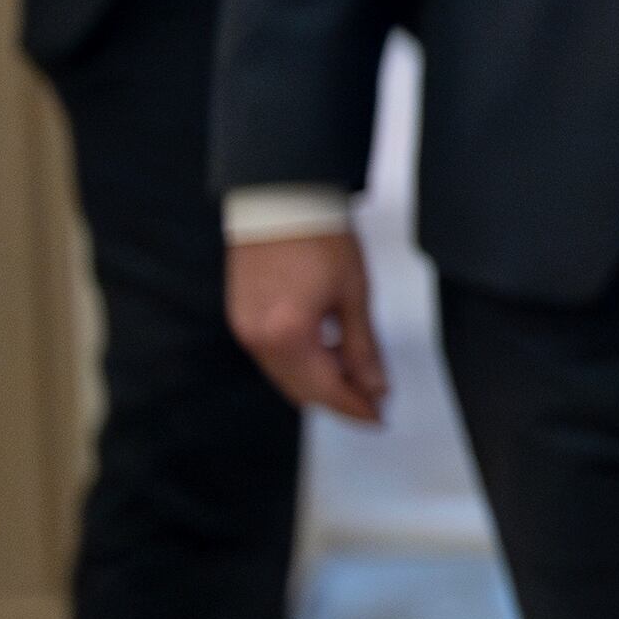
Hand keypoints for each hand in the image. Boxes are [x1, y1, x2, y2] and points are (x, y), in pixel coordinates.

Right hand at [228, 231, 390, 424]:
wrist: (281, 199)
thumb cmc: (322, 238)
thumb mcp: (354, 294)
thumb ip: (363, 347)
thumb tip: (376, 388)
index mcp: (289, 334)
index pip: (325, 389)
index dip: (354, 408)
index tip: (379, 418)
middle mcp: (258, 339)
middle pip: (300, 390)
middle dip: (337, 400)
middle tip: (372, 405)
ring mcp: (244, 329)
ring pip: (284, 376)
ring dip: (317, 384)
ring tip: (355, 381)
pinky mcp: (239, 317)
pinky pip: (270, 357)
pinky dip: (299, 365)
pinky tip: (326, 357)